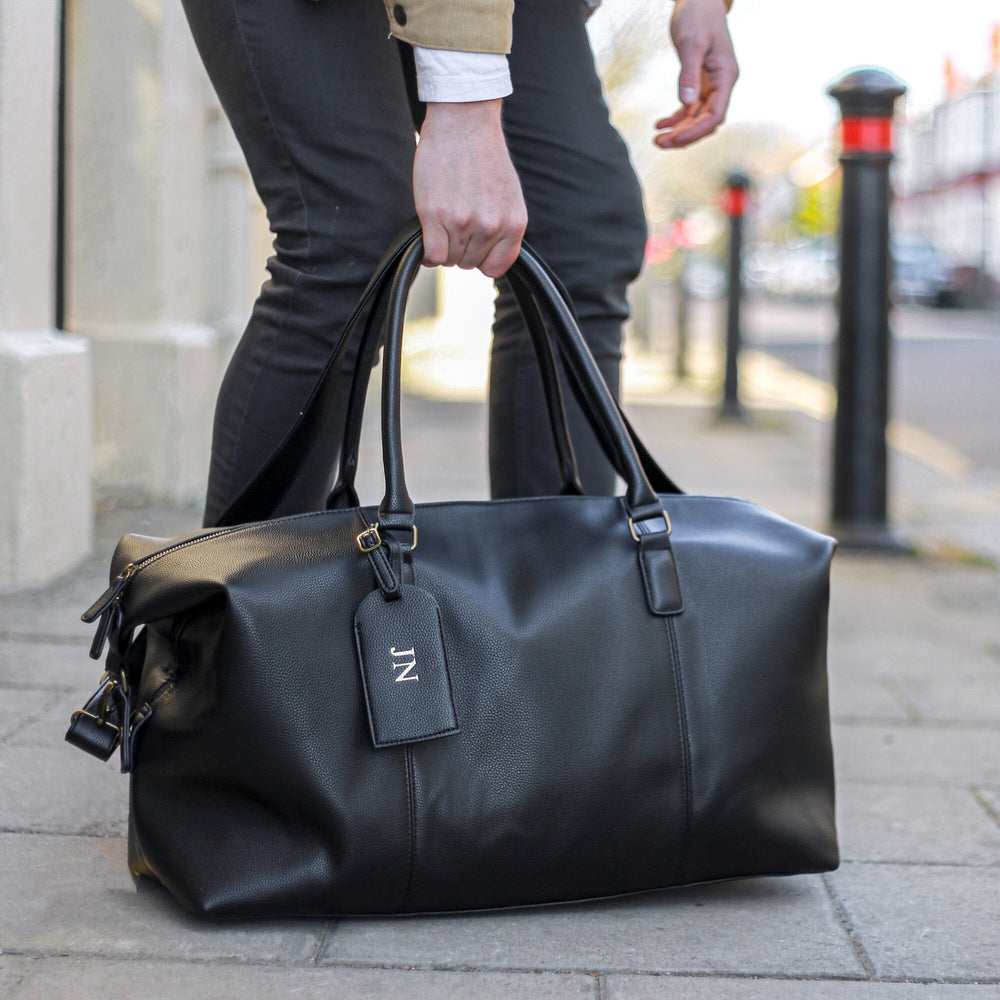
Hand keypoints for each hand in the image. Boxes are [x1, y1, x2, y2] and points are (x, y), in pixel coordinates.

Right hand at [414, 100, 527, 278]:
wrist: (464, 121)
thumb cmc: (484, 155)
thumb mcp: (509, 195)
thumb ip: (503, 227)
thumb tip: (488, 256)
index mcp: (513, 223)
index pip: (497, 267)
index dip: (482, 259)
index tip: (474, 248)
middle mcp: (491, 226)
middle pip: (469, 263)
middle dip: (461, 248)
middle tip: (456, 221)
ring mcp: (463, 222)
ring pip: (450, 259)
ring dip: (443, 244)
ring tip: (444, 218)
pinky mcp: (436, 216)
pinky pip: (433, 255)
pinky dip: (428, 251)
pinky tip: (430, 232)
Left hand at [654, 0, 737, 148]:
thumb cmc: (698, 16)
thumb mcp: (691, 44)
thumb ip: (689, 74)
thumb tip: (686, 103)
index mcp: (726, 77)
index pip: (714, 116)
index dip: (695, 131)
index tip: (674, 138)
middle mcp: (722, 84)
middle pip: (705, 122)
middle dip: (684, 135)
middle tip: (658, 143)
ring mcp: (712, 84)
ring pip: (696, 118)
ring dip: (678, 130)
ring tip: (657, 139)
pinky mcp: (700, 82)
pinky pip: (690, 108)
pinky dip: (676, 118)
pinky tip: (660, 124)